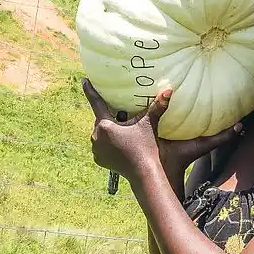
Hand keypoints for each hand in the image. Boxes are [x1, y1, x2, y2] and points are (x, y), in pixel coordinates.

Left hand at [82, 80, 240, 183]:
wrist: (144, 172)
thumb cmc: (146, 146)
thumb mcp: (149, 125)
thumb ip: (157, 107)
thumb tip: (169, 90)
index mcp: (105, 126)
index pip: (96, 103)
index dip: (90, 90)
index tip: (84, 80)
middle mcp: (96, 137)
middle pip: (102, 121)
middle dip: (110, 118)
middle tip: (123, 117)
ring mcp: (96, 150)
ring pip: (101, 133)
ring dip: (109, 131)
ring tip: (122, 132)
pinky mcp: (98, 160)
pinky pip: (101, 146)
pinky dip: (108, 143)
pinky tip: (119, 144)